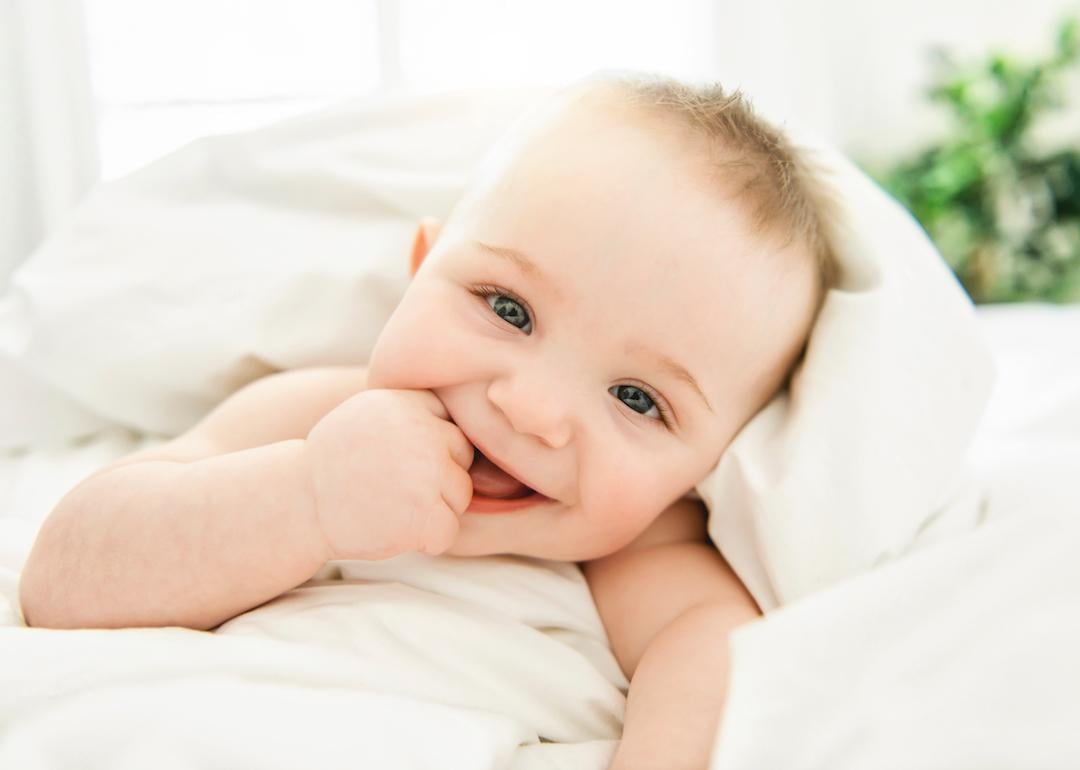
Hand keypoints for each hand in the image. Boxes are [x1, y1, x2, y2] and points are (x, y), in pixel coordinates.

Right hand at [302, 388, 473, 559]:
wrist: (296, 504)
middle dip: (438, 477)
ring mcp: (426, 472)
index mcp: (406, 402)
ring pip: (461, 494)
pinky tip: (393, 530)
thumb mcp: (369, 413)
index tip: (396, 461)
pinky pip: (449, 531)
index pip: (451, 424)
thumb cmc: (336, 463)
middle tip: (394, 488)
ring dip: (433, 509)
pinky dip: (427, 540)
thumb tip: (469, 403)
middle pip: (463, 456)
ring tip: (390, 506)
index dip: (429, 449)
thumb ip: (412, 408)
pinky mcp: (424, 514)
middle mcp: (421, 431)